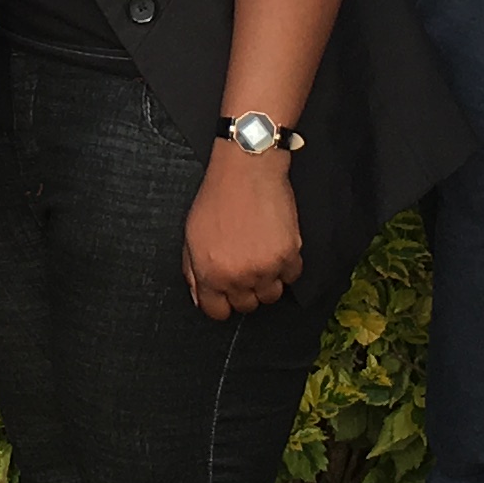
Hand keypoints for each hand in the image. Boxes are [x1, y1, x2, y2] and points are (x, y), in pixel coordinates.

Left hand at [183, 139, 303, 318]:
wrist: (247, 170)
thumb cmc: (218, 198)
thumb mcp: (192, 235)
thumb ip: (193, 271)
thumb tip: (200, 296)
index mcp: (210, 272)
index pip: (217, 312)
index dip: (222, 302)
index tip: (228, 293)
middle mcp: (237, 275)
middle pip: (246, 305)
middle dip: (245, 289)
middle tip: (245, 265)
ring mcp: (265, 268)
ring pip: (271, 295)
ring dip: (268, 280)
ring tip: (262, 255)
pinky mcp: (289, 255)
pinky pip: (291, 276)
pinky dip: (287, 265)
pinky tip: (277, 245)